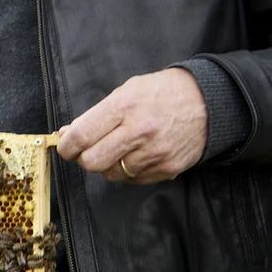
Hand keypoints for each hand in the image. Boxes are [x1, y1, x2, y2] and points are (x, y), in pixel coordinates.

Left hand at [57, 68, 207, 184]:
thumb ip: (95, 115)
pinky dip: (128, 171)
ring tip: (118, 149)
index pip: (82, 136)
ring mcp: (155, 153)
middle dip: (84, 159)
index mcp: (124, 107)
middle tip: (87, 151)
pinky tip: (136, 155)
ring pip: (111, 174)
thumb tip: (66, 134)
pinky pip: (133, 180)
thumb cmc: (161, 93)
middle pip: (92, 162)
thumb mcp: (126, 91)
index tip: (65, 146)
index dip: (66, 146)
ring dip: (108, 165)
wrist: (207, 102)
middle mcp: (139, 132)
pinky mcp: (168, 169)